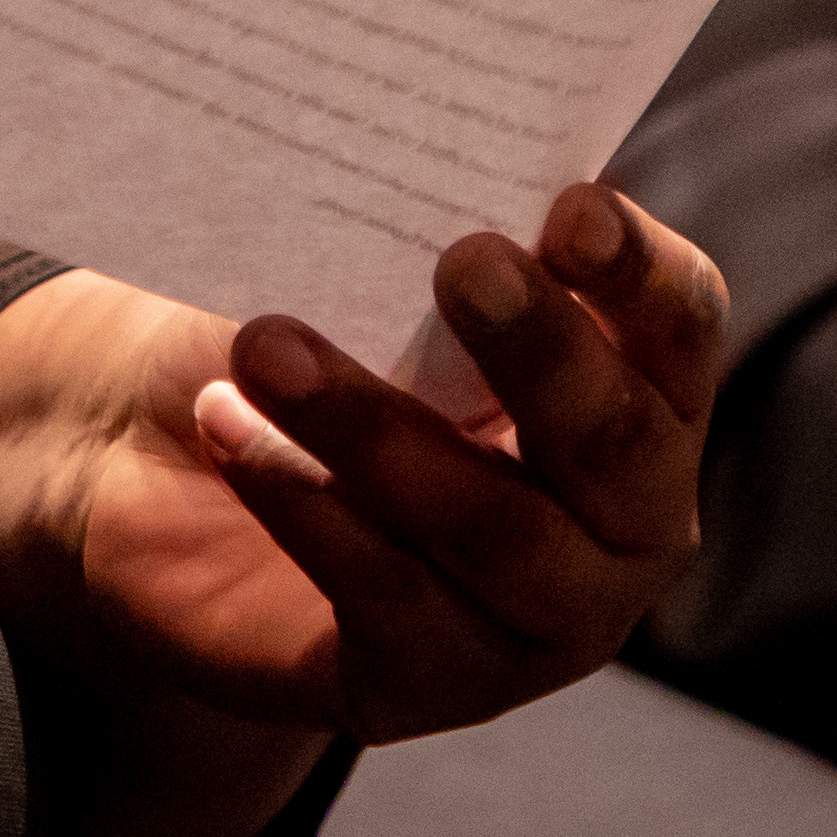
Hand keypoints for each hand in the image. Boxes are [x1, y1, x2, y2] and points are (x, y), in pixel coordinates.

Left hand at [0, 191, 723, 836]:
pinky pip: (385, 594)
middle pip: (615, 441)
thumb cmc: (313, 333)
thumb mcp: (377, 274)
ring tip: (269, 344)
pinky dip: (305, 505)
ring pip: (494, 530)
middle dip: (542, 351)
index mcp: (643, 391)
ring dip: (381, 432)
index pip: (679, 325)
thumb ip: (436, 231)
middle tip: (460, 261)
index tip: (571, 207)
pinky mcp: (432, 684)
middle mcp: (626, 519)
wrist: (157, 467)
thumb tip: (443, 151)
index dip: (636, 272)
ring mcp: (545, 619)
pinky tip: (231, 432)